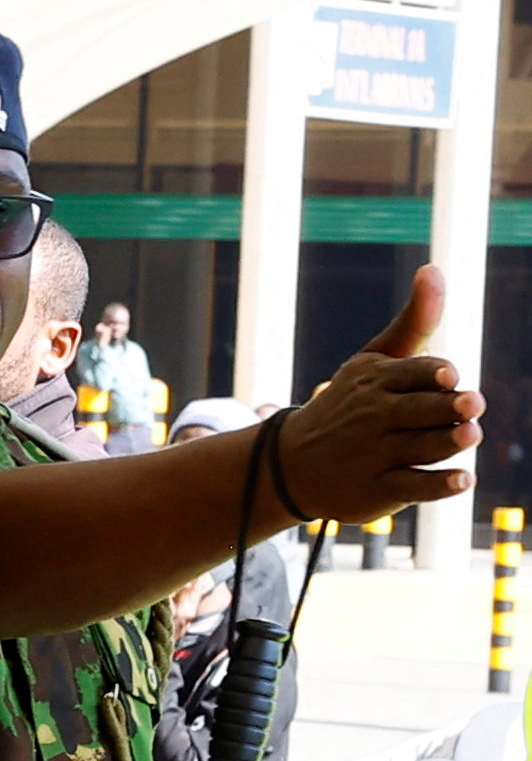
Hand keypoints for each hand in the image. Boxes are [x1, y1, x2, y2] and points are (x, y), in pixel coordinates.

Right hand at [278, 269, 479, 522]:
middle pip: (420, 410)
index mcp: (375, 382)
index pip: (414, 373)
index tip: (449, 375)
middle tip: (470, 404)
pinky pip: (412, 488)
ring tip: (470, 435)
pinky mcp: (376, 492)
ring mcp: (373, 457)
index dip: (434, 374)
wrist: (290, 465)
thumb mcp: (374, 360)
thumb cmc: (349, 405)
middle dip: (446, 407)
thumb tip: (433, 268)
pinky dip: (437, 486)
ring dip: (448, 442)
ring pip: (420, 447)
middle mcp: (374, 419)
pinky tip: (461, 480)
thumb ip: (414, 321)